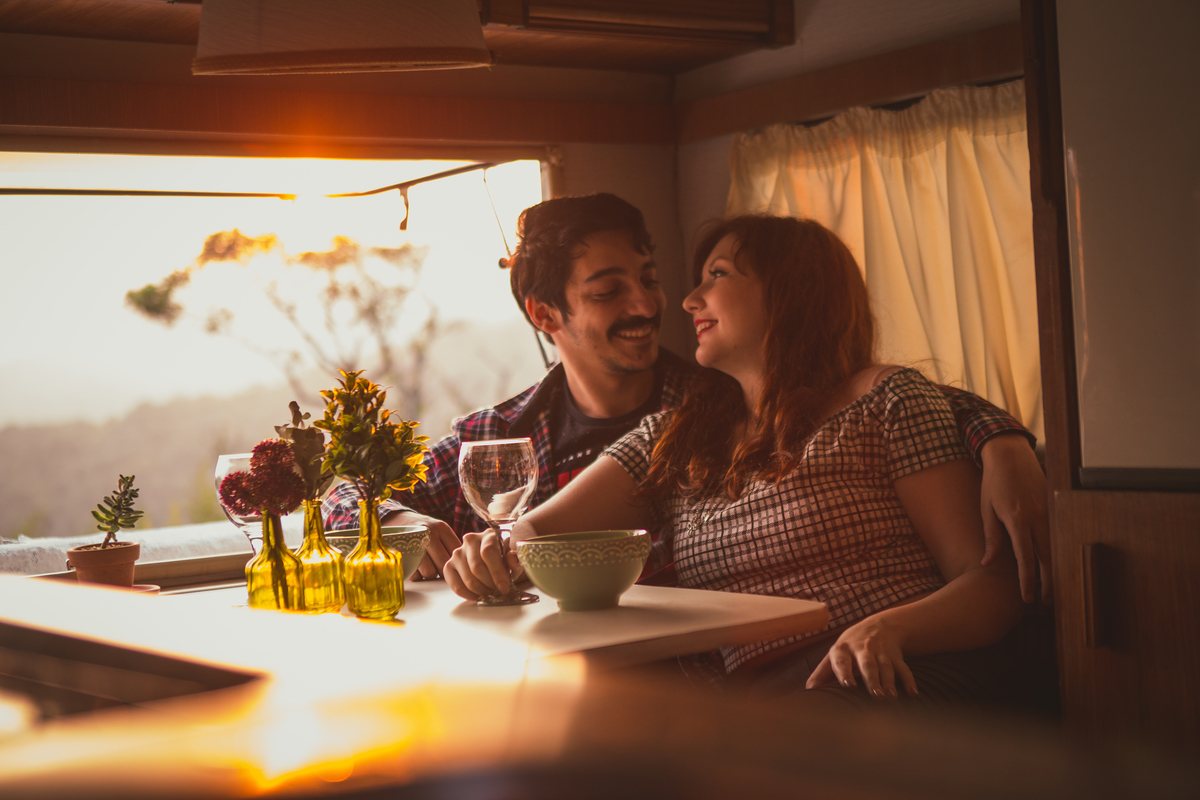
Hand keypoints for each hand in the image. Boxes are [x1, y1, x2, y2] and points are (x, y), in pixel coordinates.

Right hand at [381, 510, 459, 580]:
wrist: (396, 521)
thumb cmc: (424, 531)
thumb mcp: (439, 530)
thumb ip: (451, 544)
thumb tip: (464, 565)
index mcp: (442, 528)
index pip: (455, 552)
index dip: (456, 562)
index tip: (452, 565)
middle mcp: (429, 534)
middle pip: (444, 564)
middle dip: (442, 571)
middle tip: (439, 569)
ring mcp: (414, 544)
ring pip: (430, 573)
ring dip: (429, 575)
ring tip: (427, 567)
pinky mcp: (402, 554)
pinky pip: (416, 576)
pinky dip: (417, 575)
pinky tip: (416, 566)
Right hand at [443, 530, 523, 601]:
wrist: (489, 557)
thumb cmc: (502, 557)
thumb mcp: (512, 557)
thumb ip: (515, 558)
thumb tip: (512, 561)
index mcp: (488, 535)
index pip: (488, 552)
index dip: (497, 573)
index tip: (504, 588)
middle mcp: (469, 541)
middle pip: (477, 567)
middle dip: (490, 584)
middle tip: (497, 591)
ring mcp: (457, 553)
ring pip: (468, 579)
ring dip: (481, 591)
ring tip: (489, 592)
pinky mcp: (448, 566)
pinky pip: (456, 586)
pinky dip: (468, 595)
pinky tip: (477, 596)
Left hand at [806, 617, 916, 699]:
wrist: (880, 626)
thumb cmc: (850, 648)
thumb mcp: (835, 655)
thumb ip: (823, 673)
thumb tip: (808, 691)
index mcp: (843, 650)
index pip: (842, 660)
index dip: (845, 672)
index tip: (848, 685)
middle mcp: (863, 650)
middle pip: (868, 664)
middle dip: (872, 679)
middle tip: (875, 695)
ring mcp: (881, 653)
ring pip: (886, 667)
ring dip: (890, 682)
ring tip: (891, 697)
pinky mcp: (896, 657)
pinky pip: (904, 668)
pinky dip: (909, 681)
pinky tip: (913, 694)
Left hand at [979, 434, 1052, 603]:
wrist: (1010, 455)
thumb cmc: (994, 482)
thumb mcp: (987, 510)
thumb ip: (991, 538)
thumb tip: (987, 563)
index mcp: (1018, 520)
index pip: (1026, 559)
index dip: (1027, 581)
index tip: (1027, 598)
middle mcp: (1037, 518)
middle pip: (1047, 558)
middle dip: (1048, 582)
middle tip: (1045, 601)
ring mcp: (1049, 511)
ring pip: (1056, 547)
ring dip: (1055, 569)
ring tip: (1051, 588)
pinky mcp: (1055, 505)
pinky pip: (1059, 533)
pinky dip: (1058, 551)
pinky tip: (1056, 563)